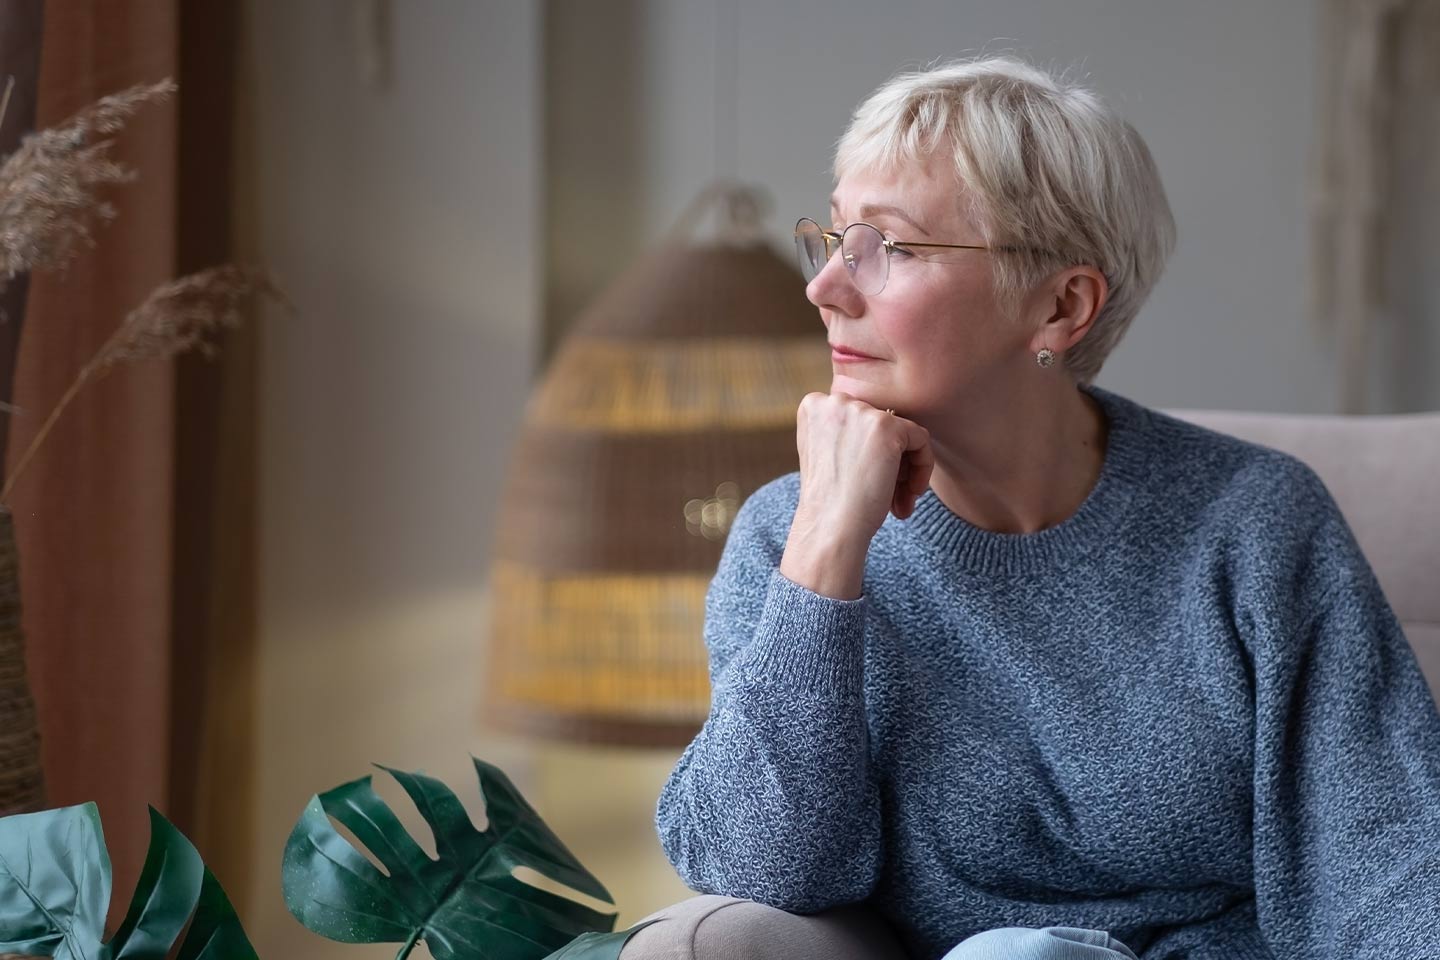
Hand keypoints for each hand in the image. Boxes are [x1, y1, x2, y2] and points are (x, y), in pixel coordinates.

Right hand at [780, 392, 933, 598]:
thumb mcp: (827, 455)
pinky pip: (920, 439)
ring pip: (902, 433)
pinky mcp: (886, 426)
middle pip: (881, 424)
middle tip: (890, 497)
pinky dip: (923, 467)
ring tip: (900, 501)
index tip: (866, 479)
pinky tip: (911, 494)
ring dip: (906, 469)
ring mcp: (860, 411)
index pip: (860, 419)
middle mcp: (834, 401)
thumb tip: (885, 429)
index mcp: (814, 406)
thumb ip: (846, 433)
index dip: (868, 452)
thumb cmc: (829, 502)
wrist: (830, 527)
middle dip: (890, 462)